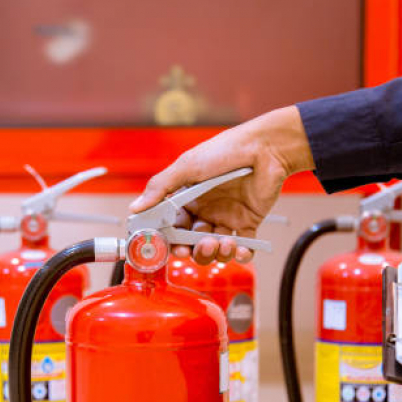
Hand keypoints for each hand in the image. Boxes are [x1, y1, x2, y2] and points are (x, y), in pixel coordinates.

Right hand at [129, 106, 314, 264]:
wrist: (266, 146)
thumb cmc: (226, 150)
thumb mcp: (187, 166)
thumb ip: (160, 188)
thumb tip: (135, 208)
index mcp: (187, 198)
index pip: (171, 227)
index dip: (168, 240)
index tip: (167, 248)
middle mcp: (204, 210)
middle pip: (192, 243)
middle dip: (193, 250)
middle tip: (196, 246)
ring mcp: (226, 217)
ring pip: (215, 248)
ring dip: (216, 252)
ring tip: (222, 242)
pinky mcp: (248, 222)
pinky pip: (243, 247)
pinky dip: (242, 255)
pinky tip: (240, 250)